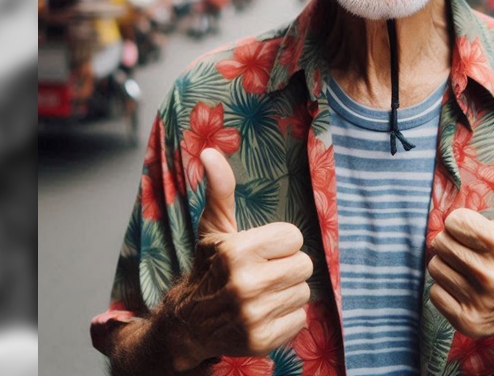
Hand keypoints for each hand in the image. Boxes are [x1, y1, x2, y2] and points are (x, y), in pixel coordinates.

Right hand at [155, 149, 311, 368]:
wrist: (188, 324)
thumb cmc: (208, 268)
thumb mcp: (213, 227)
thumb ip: (220, 189)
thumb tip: (209, 152)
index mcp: (237, 251)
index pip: (294, 237)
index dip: (280, 243)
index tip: (261, 250)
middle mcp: (246, 284)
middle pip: (304, 265)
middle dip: (287, 267)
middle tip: (264, 272)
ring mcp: (254, 315)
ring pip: (304, 292)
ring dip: (287, 292)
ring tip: (262, 293)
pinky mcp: (262, 340)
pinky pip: (300, 319)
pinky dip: (285, 317)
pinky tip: (263, 313)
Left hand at [428, 135, 493, 355]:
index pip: (453, 222)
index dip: (464, 222)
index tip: (479, 229)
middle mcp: (490, 275)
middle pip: (440, 244)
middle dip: (455, 242)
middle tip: (475, 249)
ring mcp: (479, 301)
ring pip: (435, 268)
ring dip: (450, 264)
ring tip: (472, 267)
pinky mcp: (469, 322)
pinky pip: (435, 295)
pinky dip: (447, 289)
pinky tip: (469, 287)